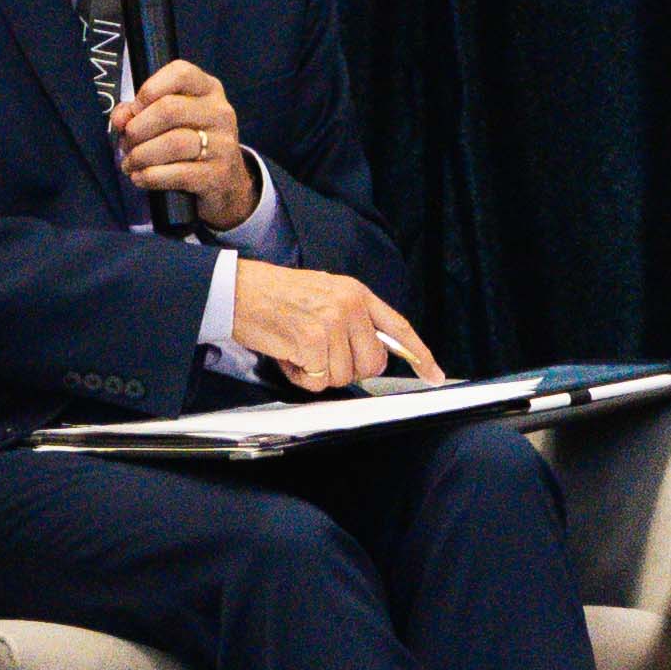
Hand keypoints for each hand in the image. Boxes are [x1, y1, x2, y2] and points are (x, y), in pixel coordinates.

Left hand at [107, 59, 261, 227]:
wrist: (225, 183)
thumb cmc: (188, 143)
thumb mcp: (167, 119)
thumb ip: (138, 112)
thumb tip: (120, 119)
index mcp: (208, 90)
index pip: (181, 73)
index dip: (149, 90)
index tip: (135, 111)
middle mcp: (220, 113)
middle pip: (169, 109)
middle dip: (137, 128)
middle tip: (127, 143)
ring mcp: (224, 144)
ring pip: (173, 143)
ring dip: (141, 155)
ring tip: (130, 163)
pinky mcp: (219, 174)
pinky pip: (178, 173)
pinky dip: (150, 176)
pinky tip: (140, 177)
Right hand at [231, 265, 441, 394]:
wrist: (237, 289)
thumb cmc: (277, 296)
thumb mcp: (325, 294)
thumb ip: (353, 319)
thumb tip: (371, 354)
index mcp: (357, 293)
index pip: (398, 328)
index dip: (419, 354)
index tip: (434, 374)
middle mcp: (350, 306)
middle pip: (371, 364)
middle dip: (347, 369)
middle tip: (319, 356)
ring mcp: (332, 323)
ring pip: (344, 376)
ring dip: (318, 373)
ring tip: (298, 349)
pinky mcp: (311, 340)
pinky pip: (317, 380)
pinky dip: (299, 376)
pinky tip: (287, 355)